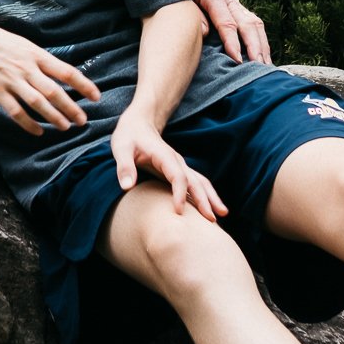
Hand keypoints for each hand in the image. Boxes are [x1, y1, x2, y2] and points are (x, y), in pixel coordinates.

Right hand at [0, 18, 100, 135]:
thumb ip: (41, 60)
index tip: (96, 97)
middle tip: (83, 120)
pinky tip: (38, 131)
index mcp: (36, 55)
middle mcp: (26, 68)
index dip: (83, 85)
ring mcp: (12, 81)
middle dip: (71, 107)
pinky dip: (28, 123)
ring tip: (66, 127)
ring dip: (54, 117)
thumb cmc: (0, 42)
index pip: (65, 71)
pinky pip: (16, 111)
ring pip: (37, 103)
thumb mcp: (25, 44)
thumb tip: (61, 74)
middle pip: (54, 92)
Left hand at [108, 107, 228, 219]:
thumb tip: (126, 187)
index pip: (177, 176)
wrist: (139, 122)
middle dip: (204, 200)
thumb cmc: (129, 136)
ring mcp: (179, 165)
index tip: (179, 212)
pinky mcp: (178, 170)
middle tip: (212, 220)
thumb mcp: (121, 148)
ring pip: (200, 181)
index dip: (179, 194)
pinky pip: (196, 183)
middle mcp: (176, 161)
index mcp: (165, 156)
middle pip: (195, 181)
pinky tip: (210, 208)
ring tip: (223, 214)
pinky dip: (205, 195)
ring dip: (211, 197)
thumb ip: (124, 166)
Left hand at [188, 0, 270, 65]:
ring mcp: (233, 1)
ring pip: (254, 23)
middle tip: (258, 68)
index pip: (226, 21)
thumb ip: (190, 11)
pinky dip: (260, 40)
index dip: (232, 41)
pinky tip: (263, 56)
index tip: (237, 59)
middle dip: (255, 47)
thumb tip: (204, 32)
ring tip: (266, 66)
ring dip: (262, 45)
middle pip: (247, 23)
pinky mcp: (234, 6)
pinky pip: (252, 23)